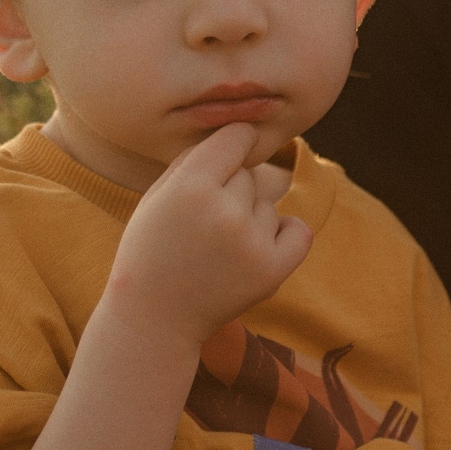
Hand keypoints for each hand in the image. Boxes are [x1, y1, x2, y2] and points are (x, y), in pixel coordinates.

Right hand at [101, 122, 310, 351]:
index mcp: (190, 187)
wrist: (154, 317)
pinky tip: (255, 248)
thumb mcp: (158, 194)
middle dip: (230, 190)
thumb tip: (241, 132)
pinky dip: (283, 235)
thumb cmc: (152, 248)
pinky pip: (298, 230)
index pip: (237, 136)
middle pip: (249, 174)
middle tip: (203, 224)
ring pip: (268, 204)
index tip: (225, 157)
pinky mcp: (272, 271)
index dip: (232, 145)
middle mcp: (224, 212)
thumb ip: (196, 158)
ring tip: (218, 249)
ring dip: (250, 219)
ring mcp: (251, 243)